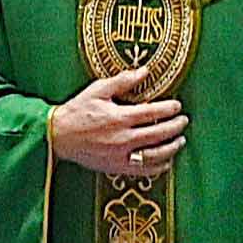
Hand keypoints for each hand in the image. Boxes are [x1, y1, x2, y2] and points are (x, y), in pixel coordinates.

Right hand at [47, 61, 184, 175]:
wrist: (58, 136)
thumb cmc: (78, 111)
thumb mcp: (98, 90)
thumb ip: (123, 80)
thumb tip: (145, 71)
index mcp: (119, 117)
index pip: (152, 113)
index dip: (169, 109)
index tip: (177, 105)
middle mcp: (122, 139)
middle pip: (158, 134)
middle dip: (175, 127)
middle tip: (184, 121)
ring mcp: (120, 156)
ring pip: (155, 155)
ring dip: (172, 148)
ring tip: (180, 140)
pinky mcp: (117, 168)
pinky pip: (144, 171)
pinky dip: (159, 167)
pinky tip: (166, 160)